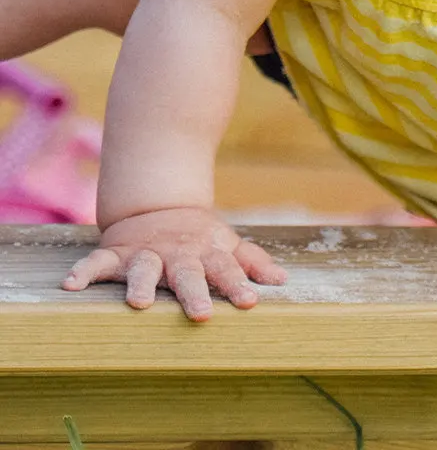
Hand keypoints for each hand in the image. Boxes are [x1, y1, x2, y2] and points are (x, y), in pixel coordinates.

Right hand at [61, 207, 286, 319]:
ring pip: (143, 268)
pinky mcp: (115, 254)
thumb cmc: (199, 238)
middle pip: (188, 273)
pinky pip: (96, 263)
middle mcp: (177, 254)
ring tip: (138, 303)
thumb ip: (252, 261)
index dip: (238, 284)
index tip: (250, 302)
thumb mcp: (226, 245)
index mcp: (206, 253)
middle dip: (194, 292)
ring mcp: (145, 253)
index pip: (226, 269)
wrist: (159, 207)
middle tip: (202, 314)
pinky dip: (83, 272)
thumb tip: (282, 281)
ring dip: (140, 283)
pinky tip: (70, 285)